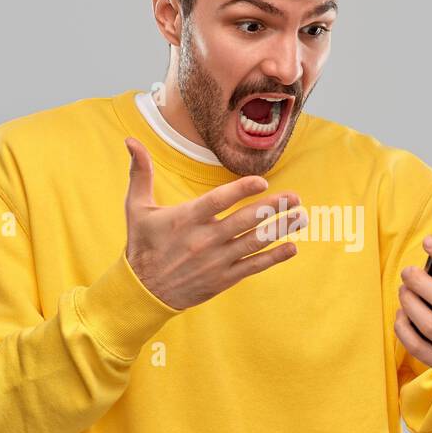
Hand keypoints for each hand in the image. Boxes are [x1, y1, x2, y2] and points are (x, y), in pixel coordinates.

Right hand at [122, 137, 305, 309]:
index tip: (263, 182)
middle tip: (296, 197)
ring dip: (280, 229)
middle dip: (273, 208)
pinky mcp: (222, 279)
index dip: (241, 191)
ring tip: (301, 217)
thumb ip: (140, 172)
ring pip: (254, 242)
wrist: (142, 291)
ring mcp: (215, 261)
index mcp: (186, 219)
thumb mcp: (136, 207)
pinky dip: (274, 258)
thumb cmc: (142, 245)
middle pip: (244, 221)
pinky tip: (292, 247)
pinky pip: (253, 267)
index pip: (217, 201)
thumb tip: (130, 141)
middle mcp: (204, 240)